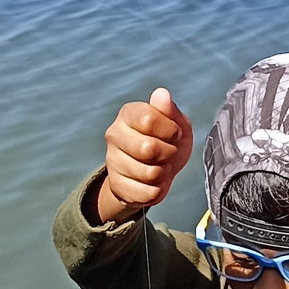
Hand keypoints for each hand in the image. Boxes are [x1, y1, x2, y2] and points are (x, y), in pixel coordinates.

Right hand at [97, 87, 192, 223]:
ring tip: (161, 166)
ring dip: (164, 173)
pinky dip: (157, 190)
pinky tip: (153, 182)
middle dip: (169, 153)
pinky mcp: (115, 185)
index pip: (149, 119)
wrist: (156, 171)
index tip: (174, 134)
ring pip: (149, 173)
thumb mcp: (176, 123)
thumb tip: (161, 94)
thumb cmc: (168, 141)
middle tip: (169, 152)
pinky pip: (146, 193)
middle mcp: (114, 134)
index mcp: (128, 114)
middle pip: (149, 148)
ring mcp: (111, 160)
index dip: (170, 130)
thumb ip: (169, 110)